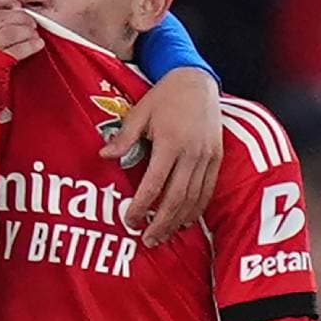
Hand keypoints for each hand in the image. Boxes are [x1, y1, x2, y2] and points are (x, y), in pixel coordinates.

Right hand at [0, 0, 44, 60]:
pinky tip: (36, 44)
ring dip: (27, 30)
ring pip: (11, 30)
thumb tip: (5, 6)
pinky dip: (31, 45)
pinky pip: (18, 49)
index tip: (14, 3)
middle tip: (29, 20)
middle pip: (0, 16)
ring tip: (32, 32)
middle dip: (20, 16)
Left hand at [102, 68, 222, 245]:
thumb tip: (103, 156)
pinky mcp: (218, 158)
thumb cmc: (164, 96)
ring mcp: (207, 157)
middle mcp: (192, 153)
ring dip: (177, 221)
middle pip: (176, 199)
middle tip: (146, 240)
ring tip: (162, 236)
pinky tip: (185, 221)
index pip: (154, 185)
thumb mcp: (139, 113)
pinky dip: (197, 209)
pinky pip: (208, 190)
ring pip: (194, 198)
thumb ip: (123, 138)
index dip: (141, 207)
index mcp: (170, 143)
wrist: (198, 81)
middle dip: (160, 223)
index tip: (129, 221)